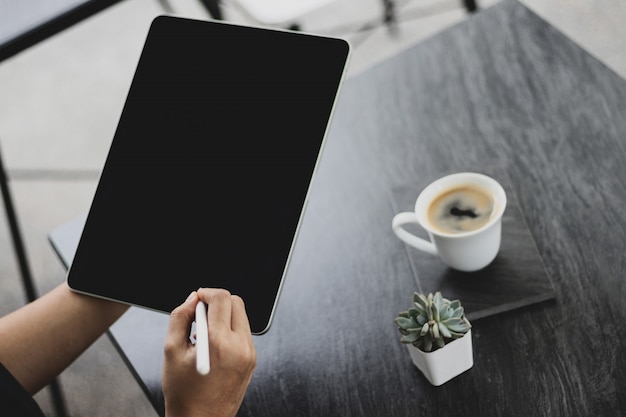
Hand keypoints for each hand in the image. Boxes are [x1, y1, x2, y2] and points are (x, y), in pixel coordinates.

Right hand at [162, 288, 256, 416]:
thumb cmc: (183, 393)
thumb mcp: (171, 351)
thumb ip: (179, 317)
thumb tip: (192, 299)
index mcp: (220, 343)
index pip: (222, 298)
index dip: (206, 293)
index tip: (196, 298)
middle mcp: (240, 347)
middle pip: (236, 303)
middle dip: (217, 302)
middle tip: (199, 314)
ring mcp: (249, 354)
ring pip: (242, 316)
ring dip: (224, 316)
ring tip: (203, 334)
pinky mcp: (252, 361)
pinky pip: (243, 333)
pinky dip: (229, 330)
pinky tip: (213, 344)